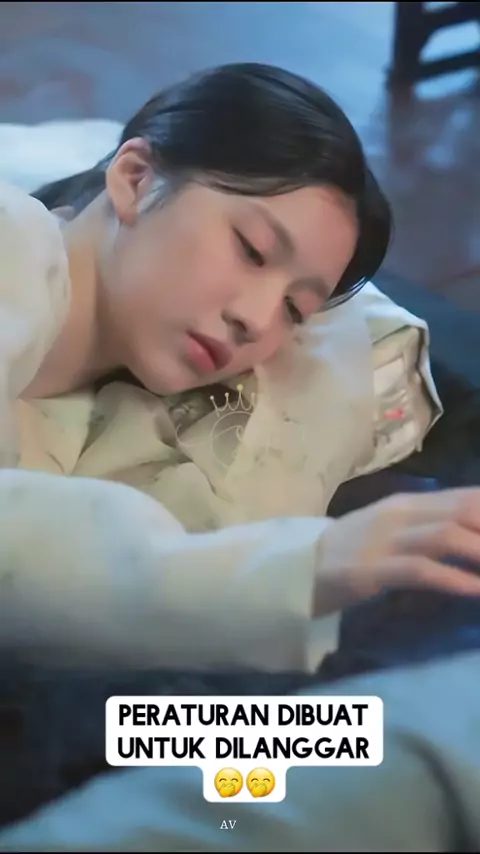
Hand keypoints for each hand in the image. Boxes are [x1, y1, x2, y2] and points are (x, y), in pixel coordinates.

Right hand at [315, 488, 479, 616]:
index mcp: (409, 501)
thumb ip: (431, 524)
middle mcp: (401, 513)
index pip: (468, 496)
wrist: (297, 568)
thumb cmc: (353, 551)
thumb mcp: (395, 528)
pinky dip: (454, 579)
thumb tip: (473, 526)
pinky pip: (420, 570)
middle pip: (465, 512)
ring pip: (447, 535)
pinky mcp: (371, 569)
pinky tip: (475, 591)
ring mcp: (384, 539)